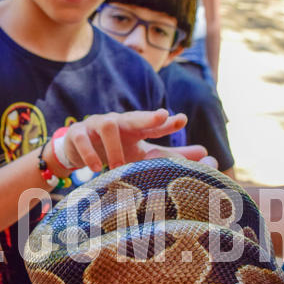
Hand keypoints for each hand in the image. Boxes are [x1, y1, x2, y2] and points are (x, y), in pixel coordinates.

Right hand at [57, 109, 206, 173]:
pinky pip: (82, 139)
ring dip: (114, 147)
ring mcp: (96, 125)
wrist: (77, 151)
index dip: (167, 122)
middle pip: (134, 116)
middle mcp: (118, 121)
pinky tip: (96, 167)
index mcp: (135, 127)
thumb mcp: (143, 153)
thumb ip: (172, 154)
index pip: (153, 124)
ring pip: (108, 125)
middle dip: (147, 116)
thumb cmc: (117, 149)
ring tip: (117, 166)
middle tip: (162, 117)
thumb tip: (206, 153)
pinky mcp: (77, 134)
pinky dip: (89, 153)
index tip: (182, 120)